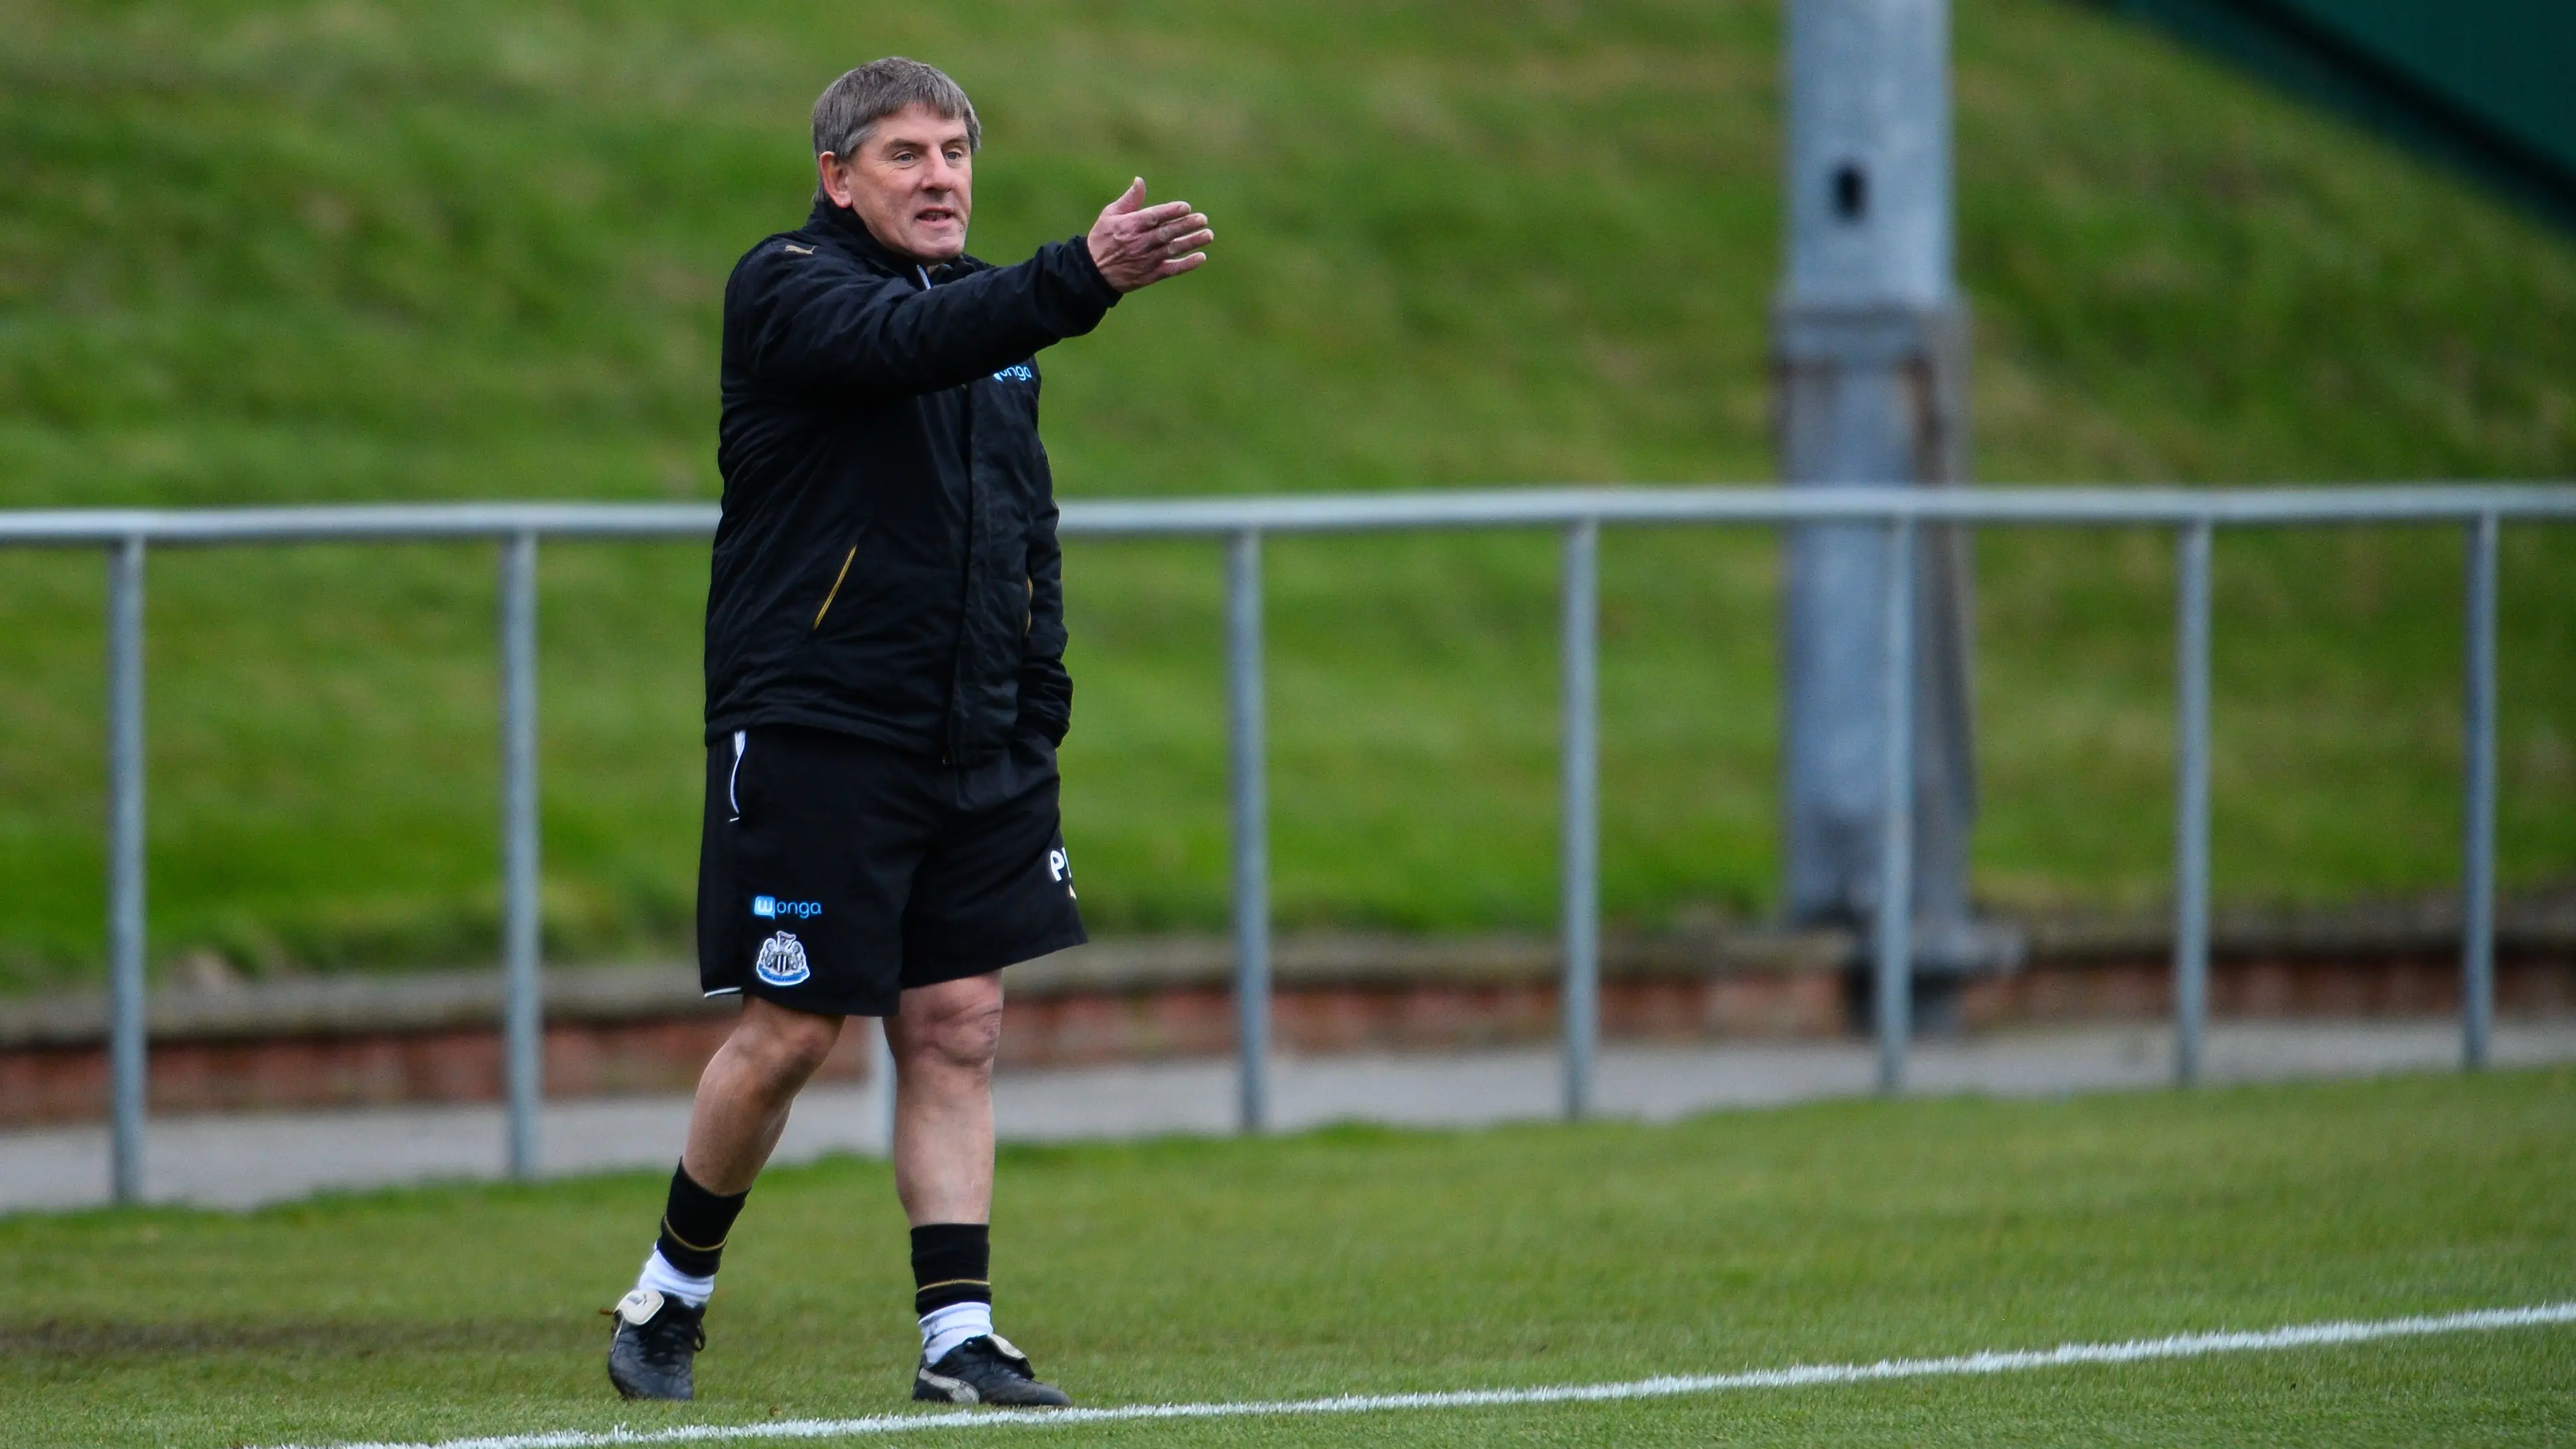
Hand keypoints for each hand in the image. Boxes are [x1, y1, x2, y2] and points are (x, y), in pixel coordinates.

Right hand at [1085, 179, 1212, 293]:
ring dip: (1191, 242)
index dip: (1171, 212)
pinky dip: (1186, 264)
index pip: (1154, 217)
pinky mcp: (1150, 275)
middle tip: (1203, 219)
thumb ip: (1129, 200)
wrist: (1094, 273)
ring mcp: (1146, 260)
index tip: (1186, 207)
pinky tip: (1201, 257)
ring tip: (1208, 235)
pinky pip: (1171, 269)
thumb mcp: (1109, 215)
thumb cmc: (1102, 239)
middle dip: (1186, 225)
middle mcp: (1139, 243)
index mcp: (1129, 226)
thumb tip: (1140, 181)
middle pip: (1166, 233)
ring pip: (1172, 250)